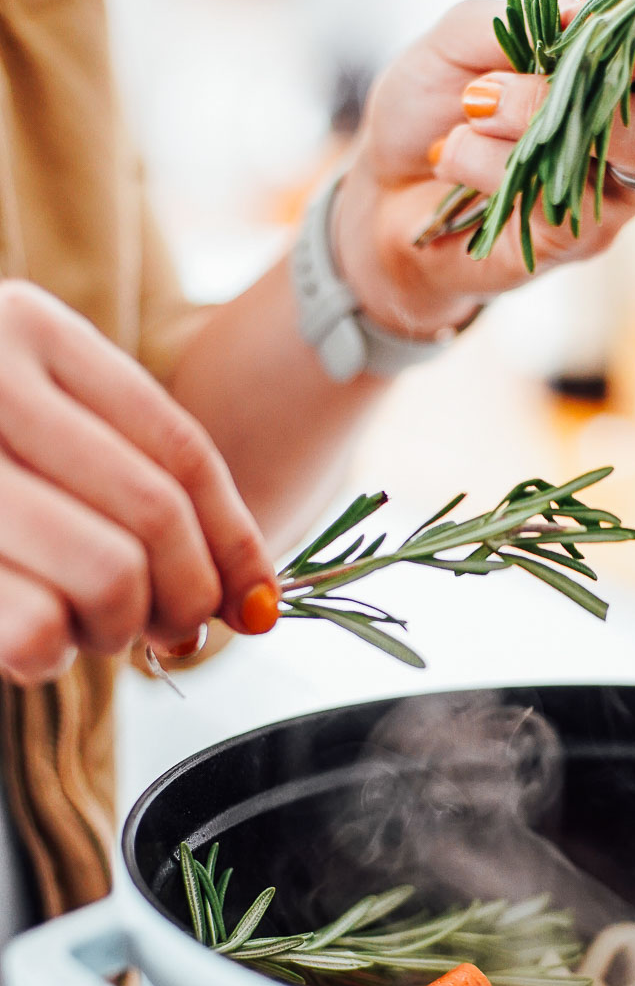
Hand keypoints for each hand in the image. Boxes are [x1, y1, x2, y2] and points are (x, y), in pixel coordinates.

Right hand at [0, 282, 276, 684]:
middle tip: (165, 629)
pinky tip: (28, 640)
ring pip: (110, 577)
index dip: (235, 539)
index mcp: (28, 330)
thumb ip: (124, 475)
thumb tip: (244, 595)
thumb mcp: (26, 418)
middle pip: (155, 520)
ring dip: (117, 629)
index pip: (179, 452)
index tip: (257, 602)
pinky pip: (39, 629)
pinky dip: (51, 655)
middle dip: (184, 597)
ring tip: (86, 628)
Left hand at [333, 0, 634, 339]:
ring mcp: (623, 183)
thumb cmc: (437, 106)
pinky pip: (569, 193)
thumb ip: (532, 11)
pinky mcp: (582, 237)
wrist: (384, 197)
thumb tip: (589, 6)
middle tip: (599, 27)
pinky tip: (452, 153)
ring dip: (550, 104)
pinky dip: (495, 160)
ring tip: (476, 101)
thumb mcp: (466, 34)